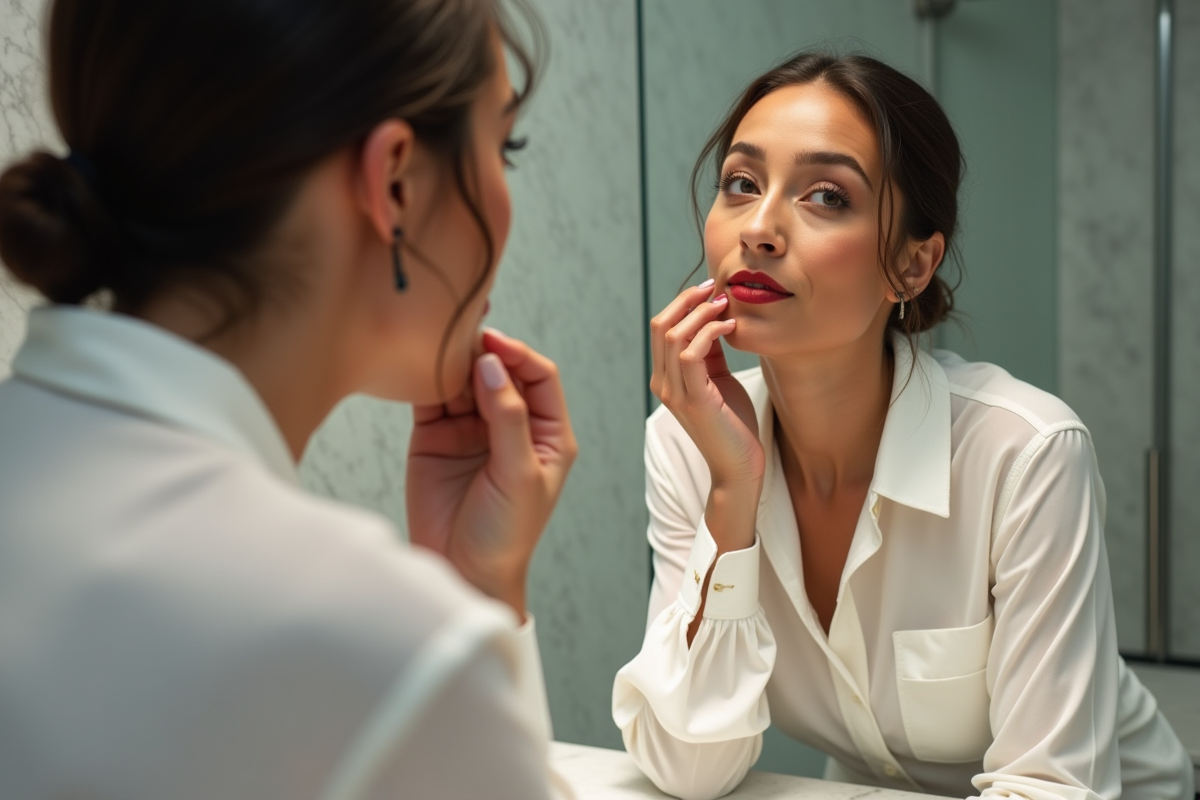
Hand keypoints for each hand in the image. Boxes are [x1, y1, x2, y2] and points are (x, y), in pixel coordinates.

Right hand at [407, 330, 576, 618]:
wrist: (462, 572)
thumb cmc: (505, 535)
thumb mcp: (518, 475)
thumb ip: (507, 418)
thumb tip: (492, 366)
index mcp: (547, 433)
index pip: (540, 377)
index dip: (519, 355)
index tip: (494, 344)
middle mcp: (510, 424)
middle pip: (500, 371)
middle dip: (484, 352)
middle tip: (462, 335)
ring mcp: (471, 428)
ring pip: (464, 379)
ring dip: (454, 362)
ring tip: (439, 346)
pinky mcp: (435, 435)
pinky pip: (432, 397)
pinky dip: (427, 379)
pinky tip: (420, 367)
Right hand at [651, 280, 763, 551]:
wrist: (739, 467)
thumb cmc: (733, 425)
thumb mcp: (718, 381)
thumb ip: (711, 354)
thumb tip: (715, 319)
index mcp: (666, 379)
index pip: (661, 328)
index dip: (682, 304)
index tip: (709, 290)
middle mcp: (663, 384)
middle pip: (660, 326)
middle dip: (687, 300)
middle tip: (714, 288)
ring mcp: (675, 393)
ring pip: (672, 336)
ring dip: (700, 314)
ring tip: (725, 306)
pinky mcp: (693, 401)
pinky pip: (691, 354)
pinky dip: (710, 333)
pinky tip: (730, 328)